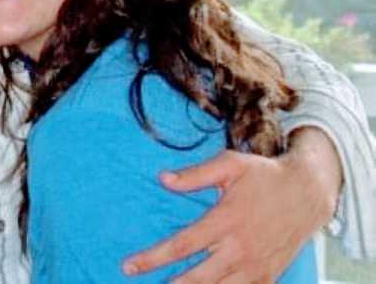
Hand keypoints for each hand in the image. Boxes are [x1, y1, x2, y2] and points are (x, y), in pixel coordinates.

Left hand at [122, 130, 339, 282]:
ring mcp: (256, 267)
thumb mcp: (230, 165)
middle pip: (196, 278)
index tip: (129, 266)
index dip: (153, 258)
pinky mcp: (268, 276)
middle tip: (139, 283)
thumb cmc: (264, 175)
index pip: (181, 245)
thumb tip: (163, 179)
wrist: (308, 193)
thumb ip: (195, 175)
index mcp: (226, 221)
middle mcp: (240, 249)